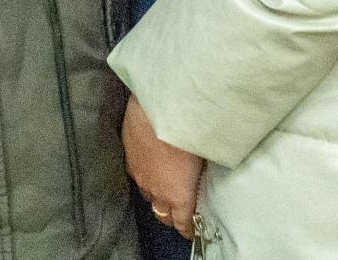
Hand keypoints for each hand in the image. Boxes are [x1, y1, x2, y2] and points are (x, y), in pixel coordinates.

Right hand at [122, 94, 204, 238]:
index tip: (191, 229)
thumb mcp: (205, 153)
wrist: (155, 108)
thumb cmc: (186, 130)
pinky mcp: (129, 157)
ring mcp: (140, 175)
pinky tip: (151, 165)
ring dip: (157, 195)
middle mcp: (157, 190)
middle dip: (171, 215)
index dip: (187, 228)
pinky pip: (138, 175)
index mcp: (178, 194)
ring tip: (165, 188)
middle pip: (162, 213)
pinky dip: (146, 175)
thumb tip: (208, 171)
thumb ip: (204, 170)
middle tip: (179, 212)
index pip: (181, 222)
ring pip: (148, 195)